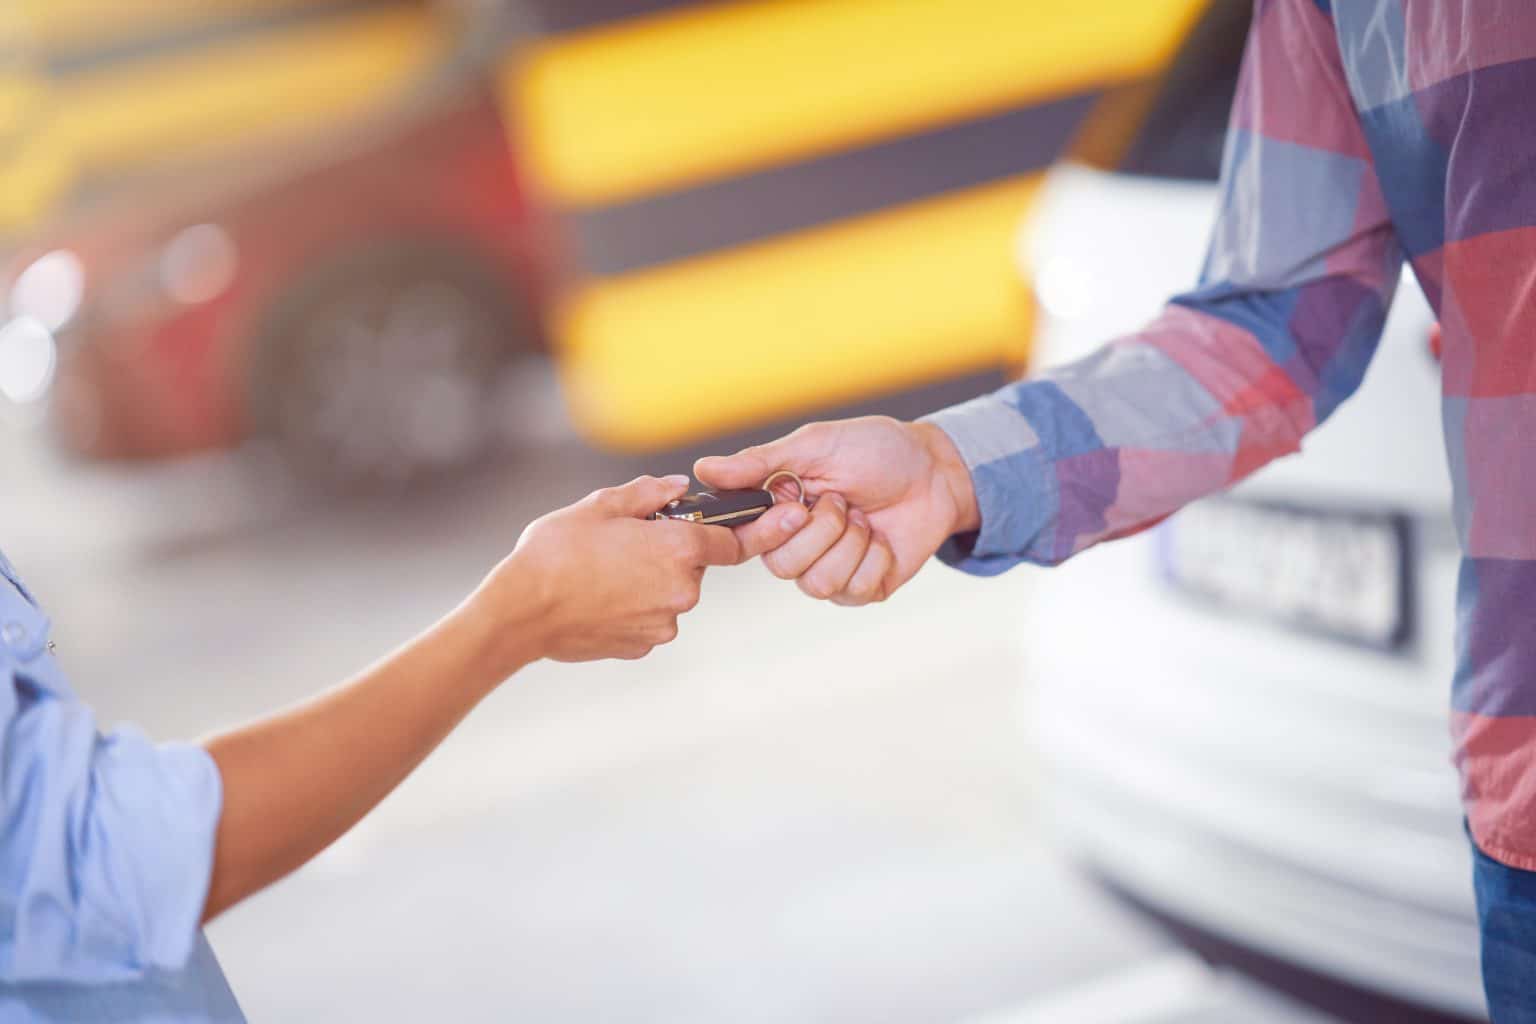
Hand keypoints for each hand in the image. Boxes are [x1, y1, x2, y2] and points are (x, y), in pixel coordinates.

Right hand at [469, 475, 803, 665]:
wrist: (521, 613)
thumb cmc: (556, 552)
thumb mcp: (601, 506)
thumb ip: (649, 494)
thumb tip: (679, 486)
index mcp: (679, 549)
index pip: (733, 541)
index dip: (743, 529)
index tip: (774, 522)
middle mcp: (683, 590)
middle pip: (694, 566)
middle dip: (670, 552)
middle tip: (626, 542)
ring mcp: (665, 623)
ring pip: (670, 593)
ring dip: (649, 580)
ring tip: (602, 571)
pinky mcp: (644, 645)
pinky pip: (650, 618)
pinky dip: (633, 607)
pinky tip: (598, 596)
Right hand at [695, 417, 978, 604]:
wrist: (934, 472)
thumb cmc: (874, 450)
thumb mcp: (814, 446)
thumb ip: (758, 463)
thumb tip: (702, 468)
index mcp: (777, 510)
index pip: (746, 539)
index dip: (769, 531)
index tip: (797, 506)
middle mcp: (797, 545)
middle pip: (782, 567)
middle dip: (822, 531)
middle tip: (842, 501)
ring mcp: (830, 570)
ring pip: (817, 584)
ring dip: (850, 544)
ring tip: (864, 517)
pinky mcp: (862, 588)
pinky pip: (854, 589)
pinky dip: (875, 558)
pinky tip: (882, 538)